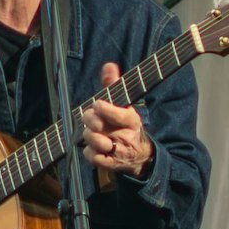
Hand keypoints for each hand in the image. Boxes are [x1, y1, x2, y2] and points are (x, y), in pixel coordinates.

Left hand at [80, 63, 153, 178]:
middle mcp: (126, 136)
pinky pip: (91, 156)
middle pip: (97, 125)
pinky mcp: (110, 164)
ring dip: (89, 135)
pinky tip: (95, 148)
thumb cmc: (126, 126)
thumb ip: (114, 86)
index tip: (98, 105)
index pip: (113, 112)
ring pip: (93, 140)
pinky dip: (89, 151)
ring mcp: (118, 151)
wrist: (140, 156)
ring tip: (93, 133)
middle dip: (89, 119)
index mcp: (131, 120)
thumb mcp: (125, 106)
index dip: (101, 107)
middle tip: (91, 119)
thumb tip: (109, 65)